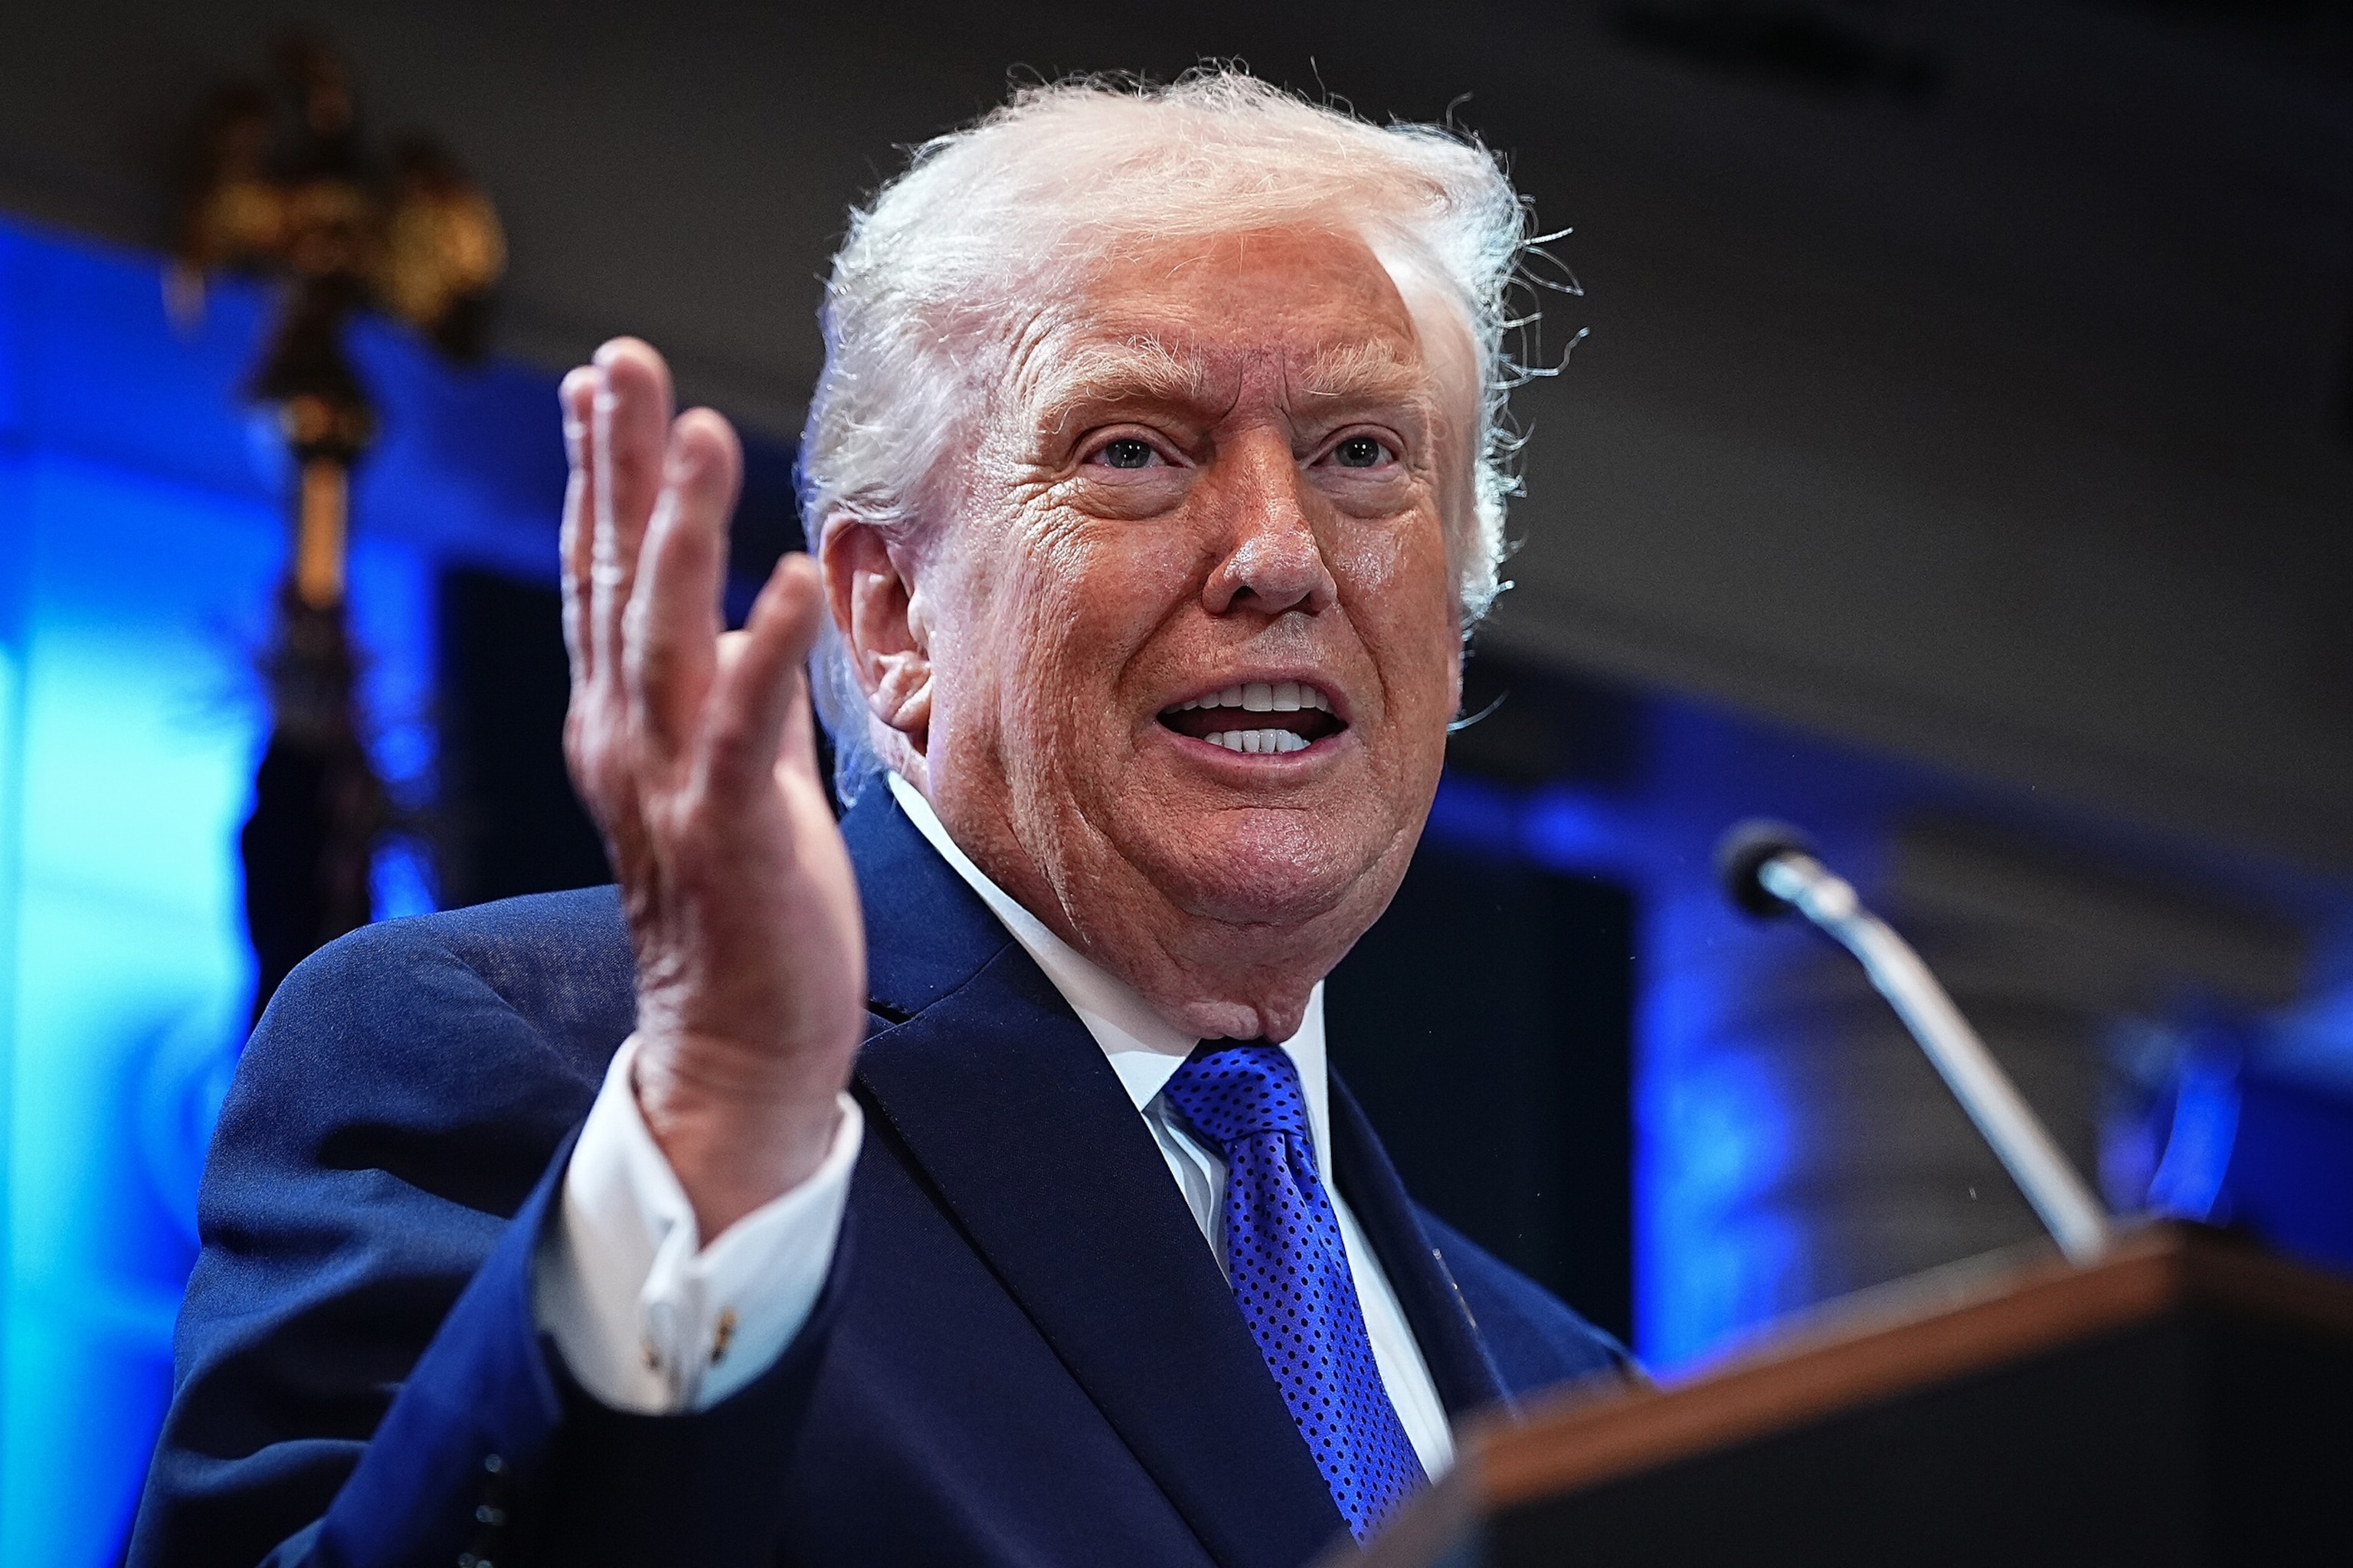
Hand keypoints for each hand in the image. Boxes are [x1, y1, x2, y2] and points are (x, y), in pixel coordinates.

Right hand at [560, 339, 865, 1237]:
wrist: (740, 1045)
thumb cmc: (748, 904)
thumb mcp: (730, 772)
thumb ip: (726, 689)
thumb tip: (739, 611)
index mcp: (624, 721)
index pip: (600, 578)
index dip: (600, 475)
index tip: (600, 379)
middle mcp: (626, 742)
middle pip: (610, 582)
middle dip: (615, 467)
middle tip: (618, 360)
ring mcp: (669, 787)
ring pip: (661, 637)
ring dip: (677, 531)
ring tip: (695, 433)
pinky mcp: (729, 835)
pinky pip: (742, 729)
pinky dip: (762, 649)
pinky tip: (781, 574)